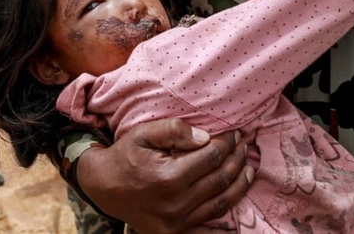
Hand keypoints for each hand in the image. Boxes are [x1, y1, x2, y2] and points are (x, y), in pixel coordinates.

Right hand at [77, 119, 253, 233]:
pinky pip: (210, 222)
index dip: (227, 142)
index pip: (211, 156)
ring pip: (221, 201)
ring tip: (249, 167)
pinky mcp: (176, 232)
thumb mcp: (143, 133)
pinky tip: (237, 195)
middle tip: (245, 145)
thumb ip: (174, 130)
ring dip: (240, 183)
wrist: (103, 186)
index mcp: (169, 177)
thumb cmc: (125, 156)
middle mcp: (176, 203)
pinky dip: (227, 208)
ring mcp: (177, 222)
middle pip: (220, 179)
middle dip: (237, 159)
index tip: (235, 132)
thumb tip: (206, 138)